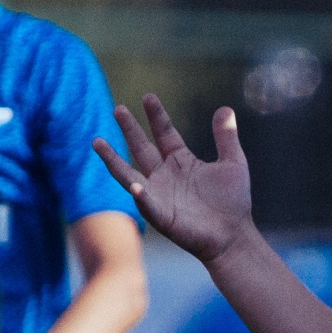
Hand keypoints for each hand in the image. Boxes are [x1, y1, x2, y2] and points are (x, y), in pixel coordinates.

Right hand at [94, 95, 252, 262]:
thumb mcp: (233, 163)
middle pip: (142, 147)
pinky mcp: (162, 216)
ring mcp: (159, 195)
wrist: (234, 236)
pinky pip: (147, 204)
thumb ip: (226, 137)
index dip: (157, 116)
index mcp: (180, 161)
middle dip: (130, 129)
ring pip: (129, 174)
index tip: (148, 96)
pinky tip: (135, 185)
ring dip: (113, 160)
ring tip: (97, 142)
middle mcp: (165, 175)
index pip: (165, 133)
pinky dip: (140, 196)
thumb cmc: (232, 202)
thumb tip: (226, 108)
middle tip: (118, 108)